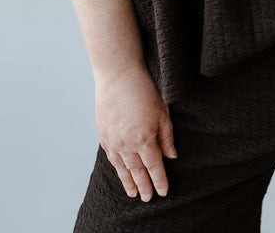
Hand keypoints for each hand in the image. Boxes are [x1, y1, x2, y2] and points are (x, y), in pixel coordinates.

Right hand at [94, 63, 178, 200]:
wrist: (118, 75)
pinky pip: (110, 157)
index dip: (159, 180)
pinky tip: (120, 172)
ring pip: (122, 168)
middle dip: (144, 186)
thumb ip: (166, 136)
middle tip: (147, 198)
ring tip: (133, 193)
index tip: (163, 191)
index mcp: (144, 140)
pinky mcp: (103, 134)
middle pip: (137, 171)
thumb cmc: (143, 89)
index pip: (154, 167)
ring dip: (128, 182)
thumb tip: (171, 156)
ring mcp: (112, 141)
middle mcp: (127, 144)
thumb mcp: (162, 112)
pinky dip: (117, 168)